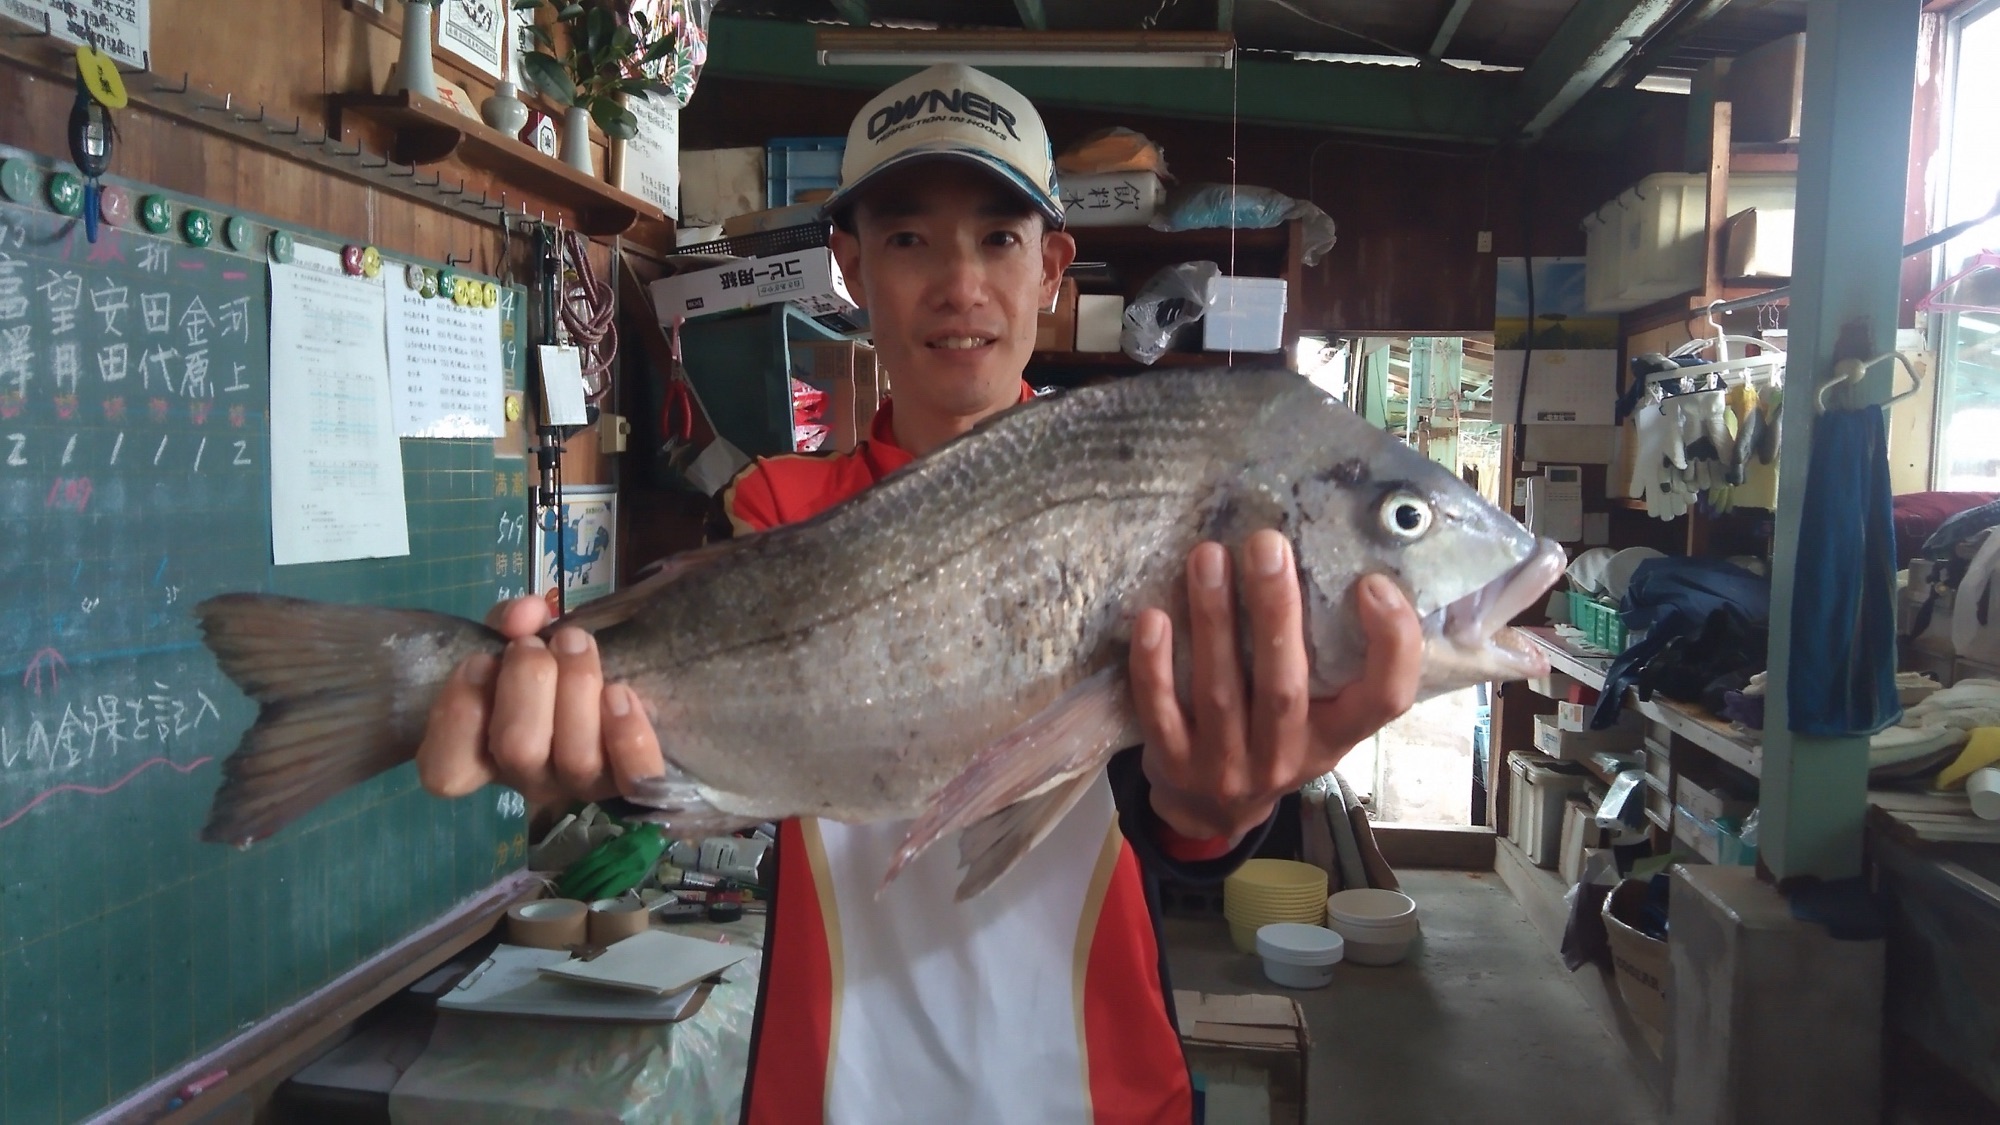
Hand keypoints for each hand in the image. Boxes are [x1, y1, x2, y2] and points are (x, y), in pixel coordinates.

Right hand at [414, 596, 664, 806]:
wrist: (611, 684)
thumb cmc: (547, 666)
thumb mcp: (516, 638)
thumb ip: (510, 622)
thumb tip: (526, 614)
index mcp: (482, 755)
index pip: (447, 772)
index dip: (459, 716)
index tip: (479, 661)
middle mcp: (527, 779)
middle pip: (518, 750)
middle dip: (527, 680)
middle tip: (536, 644)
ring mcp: (579, 785)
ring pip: (576, 758)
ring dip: (577, 687)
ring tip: (578, 643)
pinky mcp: (629, 782)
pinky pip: (633, 776)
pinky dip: (628, 735)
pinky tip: (622, 694)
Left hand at [1128, 530, 1424, 844]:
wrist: (1210, 811)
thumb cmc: (1273, 739)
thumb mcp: (1319, 717)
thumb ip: (1331, 662)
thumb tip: (1336, 561)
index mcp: (1334, 737)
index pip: (1386, 699)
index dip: (1391, 644)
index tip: (1372, 584)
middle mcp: (1286, 756)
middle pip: (1286, 686)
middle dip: (1276, 611)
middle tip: (1267, 544)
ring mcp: (1226, 767)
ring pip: (1221, 691)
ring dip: (1213, 620)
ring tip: (1208, 557)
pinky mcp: (1173, 765)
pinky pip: (1160, 712)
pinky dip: (1155, 665)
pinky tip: (1153, 617)